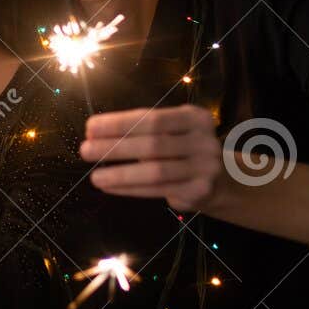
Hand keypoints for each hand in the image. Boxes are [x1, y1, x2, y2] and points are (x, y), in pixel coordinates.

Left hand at [80, 105, 227, 211]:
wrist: (223, 180)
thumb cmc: (185, 150)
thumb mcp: (172, 132)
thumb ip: (142, 130)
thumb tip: (96, 133)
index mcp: (194, 118)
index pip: (152, 118)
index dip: (119, 123)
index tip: (90, 127)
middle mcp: (203, 140)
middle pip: (152, 144)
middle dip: (115, 147)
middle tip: (85, 150)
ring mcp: (205, 167)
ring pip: (155, 171)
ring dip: (120, 174)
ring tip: (95, 177)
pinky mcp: (200, 190)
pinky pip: (158, 190)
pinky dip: (131, 189)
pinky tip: (111, 187)